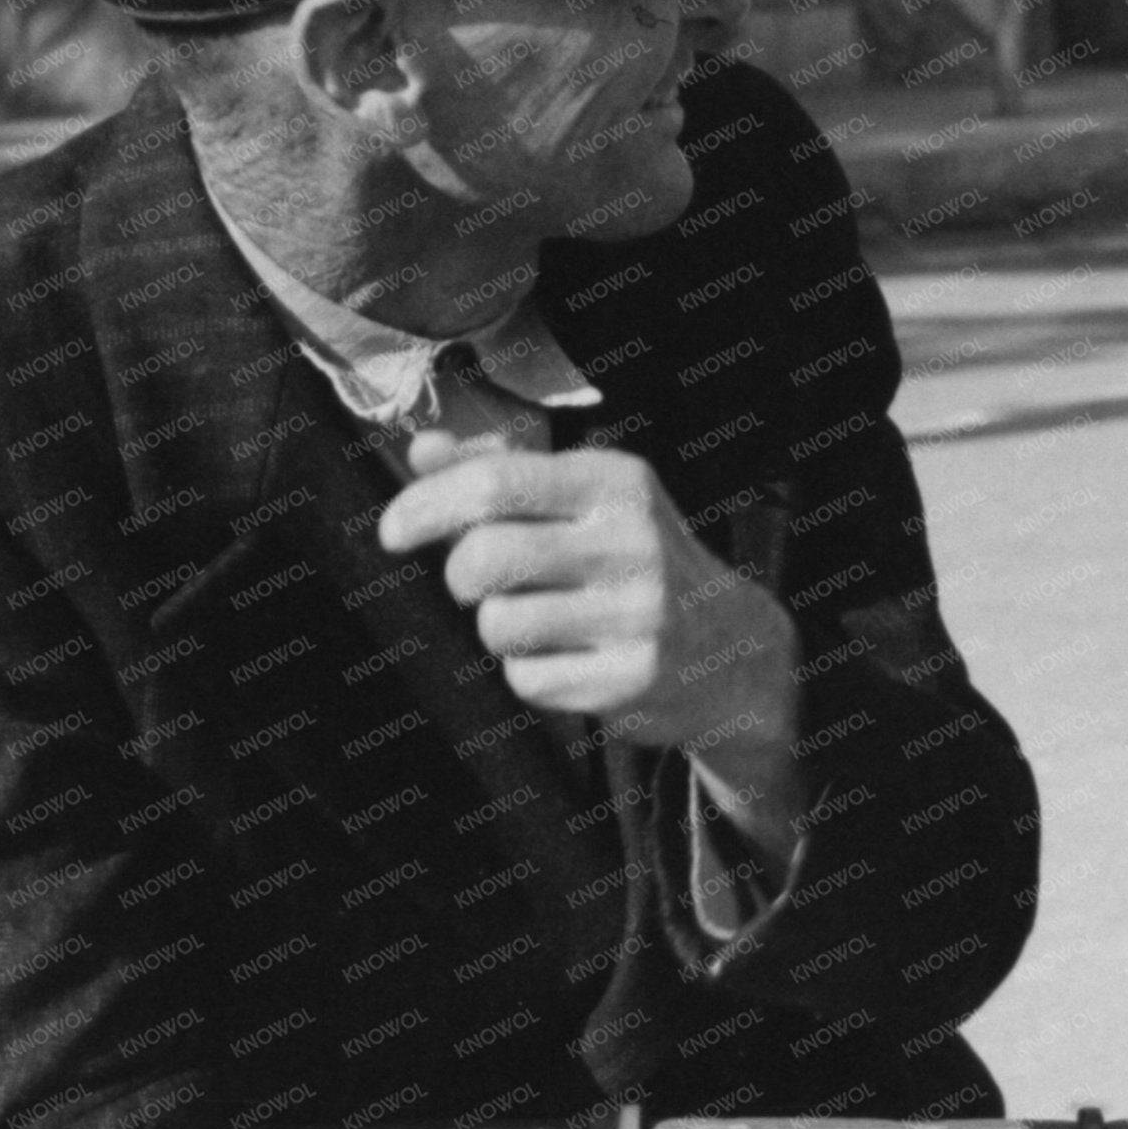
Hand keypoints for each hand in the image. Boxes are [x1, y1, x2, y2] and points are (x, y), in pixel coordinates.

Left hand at [381, 434, 797, 810]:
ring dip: (497, 628)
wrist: (734, 647)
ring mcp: (639, 614)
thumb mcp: (586, 500)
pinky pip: (528, 678)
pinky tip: (572, 657)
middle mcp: (634, 542)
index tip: (393, 531)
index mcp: (618, 482)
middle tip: (473, 584)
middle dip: (458, 576)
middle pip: (484, 558)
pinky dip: (530, 672)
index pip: (494, 482)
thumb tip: (422, 450)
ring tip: (541, 621)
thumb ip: (502, 471)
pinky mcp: (632, 678)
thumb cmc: (635, 562)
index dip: (425, 505)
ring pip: (498, 625)